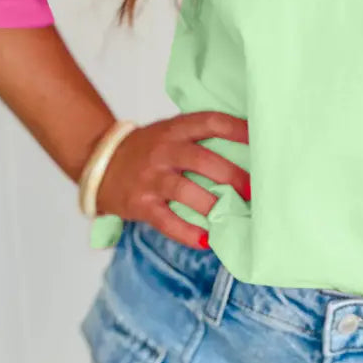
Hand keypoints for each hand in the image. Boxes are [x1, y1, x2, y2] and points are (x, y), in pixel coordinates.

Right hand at [95, 112, 249, 248]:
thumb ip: (199, 137)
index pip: (210, 122)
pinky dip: (187, 233)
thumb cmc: (148, 149)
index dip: (237, 129)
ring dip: (212, 205)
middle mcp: (163, 151)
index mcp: (174, 129)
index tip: (261, 141)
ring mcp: (151, 177)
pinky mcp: (141, 204)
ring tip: (233, 216)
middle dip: (232, 175)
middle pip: (202, 160)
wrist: (101, 163)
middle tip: (254, 190)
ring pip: (184, 190)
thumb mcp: (170, 133)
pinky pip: (166, 221)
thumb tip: (248, 150)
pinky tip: (206, 240)